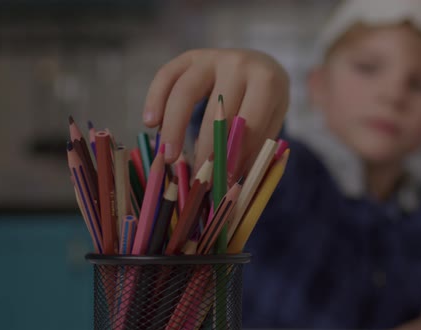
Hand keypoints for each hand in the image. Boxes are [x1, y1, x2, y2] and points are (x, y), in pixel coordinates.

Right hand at [143, 48, 289, 173]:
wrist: (263, 65)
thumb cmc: (266, 102)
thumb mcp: (271, 122)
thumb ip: (254, 146)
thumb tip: (230, 180)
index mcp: (267, 82)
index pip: (249, 121)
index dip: (235, 153)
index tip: (223, 179)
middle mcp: (239, 64)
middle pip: (217, 108)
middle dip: (206, 147)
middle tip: (198, 177)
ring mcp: (212, 57)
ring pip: (185, 90)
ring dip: (174, 126)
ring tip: (169, 156)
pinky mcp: (190, 57)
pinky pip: (166, 75)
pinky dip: (155, 99)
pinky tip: (149, 123)